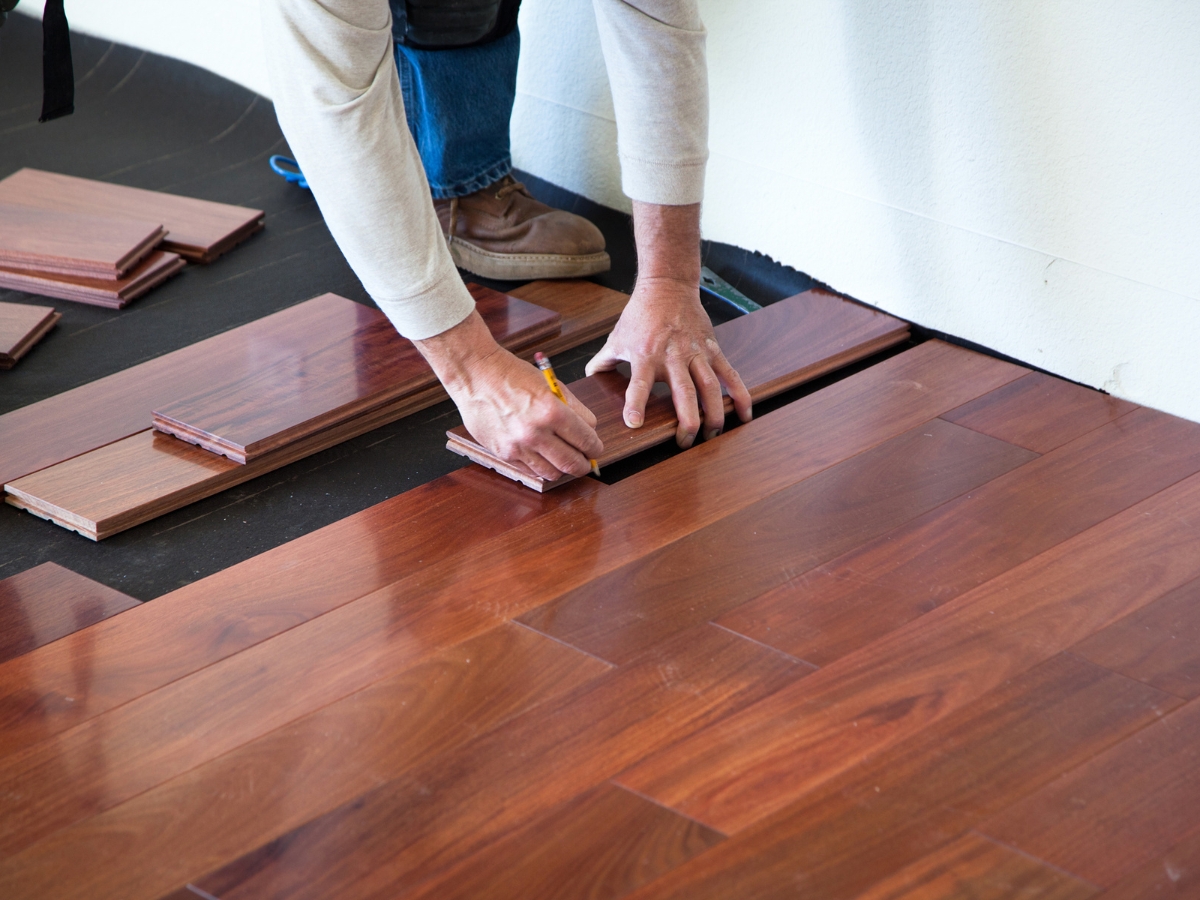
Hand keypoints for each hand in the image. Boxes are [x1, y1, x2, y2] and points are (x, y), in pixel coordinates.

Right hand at [417, 310, 601, 480]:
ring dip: (563, 468)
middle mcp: (535, 432)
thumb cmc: (513, 375)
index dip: (595, 448)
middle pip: (573, 464)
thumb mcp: (552, 385)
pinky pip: (531, 471)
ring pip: (553, 473)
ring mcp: (518, 446)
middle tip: (586, 461)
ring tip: (564, 459)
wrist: (477, 375)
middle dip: (585, 464)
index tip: (596, 449)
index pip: (587, 441)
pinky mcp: (504, 453)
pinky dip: (542, 467)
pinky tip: (543, 456)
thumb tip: (590, 431)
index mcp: (552, 411)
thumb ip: (574, 409)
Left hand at [585, 201, 751, 447]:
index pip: (639, 383)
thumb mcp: (616, 337)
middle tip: (684, 443)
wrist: (668, 286)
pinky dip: (739, 395)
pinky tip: (743, 415)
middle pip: (684, 392)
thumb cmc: (640, 315)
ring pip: (711, 387)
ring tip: (713, 434)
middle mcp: (673, 356)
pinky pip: (730, 375)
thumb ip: (602, 361)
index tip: (634, 423)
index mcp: (646, 355)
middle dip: (687, 421)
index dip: (636, 403)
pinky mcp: (713, 349)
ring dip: (714, 413)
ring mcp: (696, 353)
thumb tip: (588, 379)